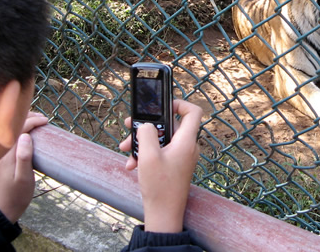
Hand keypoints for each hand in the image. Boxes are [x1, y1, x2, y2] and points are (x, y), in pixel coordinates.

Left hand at [0, 111, 47, 222]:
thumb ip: (24, 157)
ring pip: (10, 130)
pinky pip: (10, 138)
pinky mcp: (2, 157)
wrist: (6, 207)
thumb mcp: (24, 177)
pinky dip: (20, 131)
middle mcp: (0, 152)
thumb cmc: (18, 194)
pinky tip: (29, 132)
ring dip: (24, 123)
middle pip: (12, 126)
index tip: (46, 121)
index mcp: (6, 154)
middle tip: (44, 119)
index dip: (32, 121)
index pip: (17, 129)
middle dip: (28, 118)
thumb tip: (25, 136)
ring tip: (38, 122)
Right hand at [119, 99, 202, 232]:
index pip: (194, 112)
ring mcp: (181, 157)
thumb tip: (146, 125)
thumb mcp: (148, 156)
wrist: (164, 215)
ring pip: (161, 140)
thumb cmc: (160, 187)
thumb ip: (146, 134)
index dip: (180, 104)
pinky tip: (131, 165)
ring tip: (126, 150)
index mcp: (186, 141)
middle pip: (169, 126)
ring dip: (142, 142)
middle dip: (147, 127)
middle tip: (129, 127)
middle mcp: (187, 147)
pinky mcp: (174, 166)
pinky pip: (160, 152)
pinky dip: (146, 155)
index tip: (162, 105)